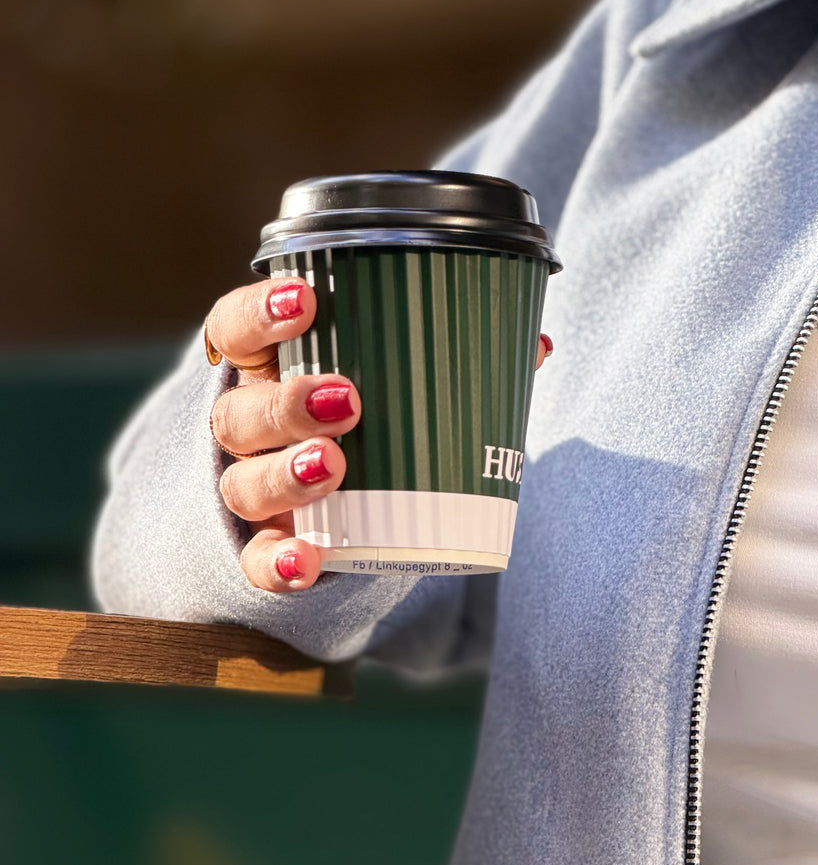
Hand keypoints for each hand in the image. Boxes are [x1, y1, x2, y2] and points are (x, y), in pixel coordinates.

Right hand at [206, 277, 553, 593]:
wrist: (330, 505)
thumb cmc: (364, 419)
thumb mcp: (389, 383)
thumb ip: (454, 361)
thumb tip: (535, 344)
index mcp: (269, 369)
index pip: (235, 330)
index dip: (259, 314)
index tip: (306, 300)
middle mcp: (248, 427)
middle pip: (242, 413)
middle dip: (290, 403)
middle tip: (348, 398)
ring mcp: (252, 490)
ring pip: (245, 484)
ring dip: (286, 475)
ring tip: (337, 465)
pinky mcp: (268, 548)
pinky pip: (259, 561)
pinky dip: (280, 563)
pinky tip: (308, 560)